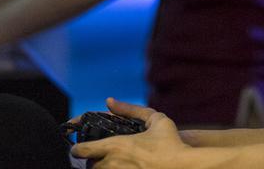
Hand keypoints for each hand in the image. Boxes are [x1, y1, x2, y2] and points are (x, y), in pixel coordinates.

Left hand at [71, 98, 187, 168]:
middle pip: (90, 166)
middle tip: (101, 156)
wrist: (186, 166)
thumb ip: (130, 109)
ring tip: (115, 163)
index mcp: (116, 146)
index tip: (79, 147)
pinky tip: (124, 168)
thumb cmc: (171, 143)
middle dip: (93, 161)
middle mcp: (114, 164)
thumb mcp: (155, 119)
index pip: (81, 150)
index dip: (77, 148)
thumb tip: (110, 101)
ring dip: (103, 168)